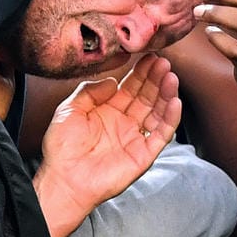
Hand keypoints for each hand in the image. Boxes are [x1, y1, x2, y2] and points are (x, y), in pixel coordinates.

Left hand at [34, 54, 180, 236]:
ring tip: (171, 76)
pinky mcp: (143, 154)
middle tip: (163, 62)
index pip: (130, 87)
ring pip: (157, 111)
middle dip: (155, 78)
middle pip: (146, 96)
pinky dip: (170, 118)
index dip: (140, 72)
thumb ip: (88, 92)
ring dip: (166, 94)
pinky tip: (174, 101)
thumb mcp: (68, 110)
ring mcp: (135, 138)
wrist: (64, 180)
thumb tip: (112, 81)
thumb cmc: (61, 149)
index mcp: (106, 111)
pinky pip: (161, 134)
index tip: (149, 55)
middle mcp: (123, 123)